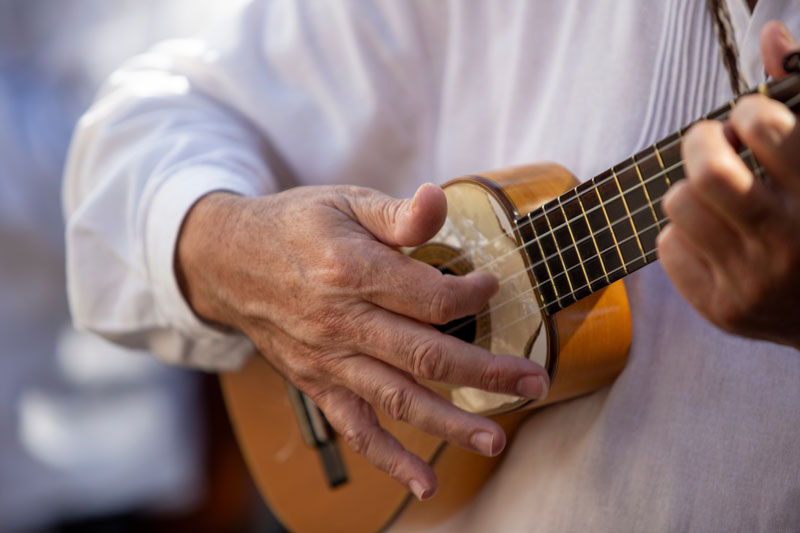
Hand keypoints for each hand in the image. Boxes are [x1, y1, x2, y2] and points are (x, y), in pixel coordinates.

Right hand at [176, 183, 548, 499]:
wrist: (228, 261)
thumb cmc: (294, 227)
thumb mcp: (344, 202)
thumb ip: (396, 214)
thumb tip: (437, 199)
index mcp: (351, 271)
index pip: (431, 297)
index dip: (472, 296)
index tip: (491, 288)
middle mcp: (341, 323)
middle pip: (427, 355)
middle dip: (487, 371)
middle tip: (534, 381)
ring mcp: (328, 359)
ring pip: (399, 399)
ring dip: (451, 423)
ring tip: (495, 440)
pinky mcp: (317, 383)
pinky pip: (355, 428)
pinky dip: (389, 459)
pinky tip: (424, 481)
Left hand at [659, 21, 799, 348]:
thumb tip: (770, 33)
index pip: (763, 126)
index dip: (746, 111)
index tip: (749, 120)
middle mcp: (789, 241)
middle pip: (706, 172)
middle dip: (700, 142)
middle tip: (711, 142)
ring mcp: (753, 281)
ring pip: (679, 205)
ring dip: (692, 190)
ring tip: (718, 195)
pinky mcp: (722, 309)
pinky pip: (668, 248)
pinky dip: (683, 234)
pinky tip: (714, 238)